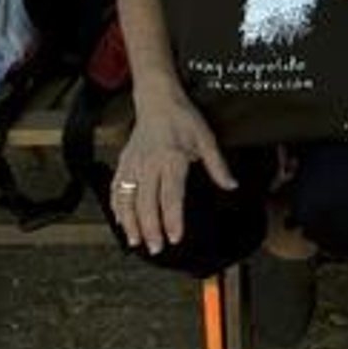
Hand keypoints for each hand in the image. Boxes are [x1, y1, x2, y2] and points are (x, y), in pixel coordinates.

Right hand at [111, 93, 235, 254]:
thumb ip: (217, 165)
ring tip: (135, 241)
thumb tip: (231, 185)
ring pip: (127, 198)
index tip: (175, 237)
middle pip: (146, 203)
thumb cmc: (183, 119)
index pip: (171, 196)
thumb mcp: (206, 138)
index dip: (172, 219)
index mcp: (171, 159)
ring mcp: (133, 164)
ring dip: (130, 222)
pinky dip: (117, 206)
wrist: (157, 100)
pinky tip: (121, 221)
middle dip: (150, 228)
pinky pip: (116, 188)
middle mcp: (149, 164)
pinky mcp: (124, 162)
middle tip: (155, 249)